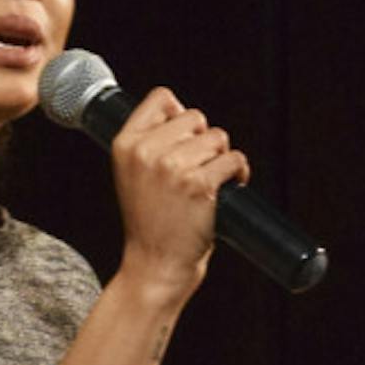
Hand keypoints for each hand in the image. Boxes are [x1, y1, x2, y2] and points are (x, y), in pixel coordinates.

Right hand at [109, 86, 250, 305]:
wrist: (154, 265)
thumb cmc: (149, 223)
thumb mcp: (131, 175)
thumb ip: (149, 143)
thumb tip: (184, 115)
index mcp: (125, 145)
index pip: (161, 98)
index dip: (179, 114)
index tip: (184, 136)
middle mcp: (146, 151)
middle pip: (196, 117)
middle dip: (204, 140)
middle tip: (198, 168)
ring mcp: (172, 167)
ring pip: (218, 137)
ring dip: (222, 158)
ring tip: (211, 181)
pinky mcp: (199, 184)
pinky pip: (234, 159)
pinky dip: (239, 173)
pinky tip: (229, 187)